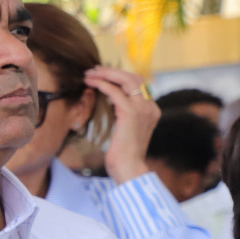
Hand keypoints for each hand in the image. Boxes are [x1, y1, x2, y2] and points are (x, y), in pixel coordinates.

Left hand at [84, 68, 158, 184]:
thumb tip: (109, 102)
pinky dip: (102, 84)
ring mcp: (142, 109)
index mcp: (150, 110)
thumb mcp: (124, 130)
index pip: (136, 84)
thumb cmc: (122, 154)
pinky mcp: (131, 114)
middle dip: (111, 71)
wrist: (129, 168)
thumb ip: (122, 115)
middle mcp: (150, 107)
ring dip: (105, 74)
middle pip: (133, 78)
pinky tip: (91, 83)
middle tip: (93, 70)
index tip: (101, 74)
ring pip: (126, 80)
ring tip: (89, 74)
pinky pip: (115, 92)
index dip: (118, 76)